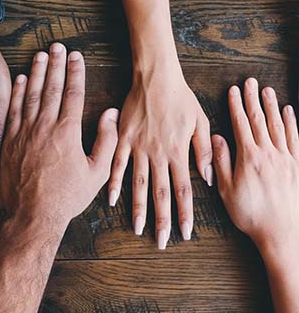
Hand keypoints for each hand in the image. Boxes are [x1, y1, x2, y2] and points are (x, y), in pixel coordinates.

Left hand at [0, 43, 118, 225]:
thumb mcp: (97, 172)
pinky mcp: (8, 141)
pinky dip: (17, 93)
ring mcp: (24, 133)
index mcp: (67, 132)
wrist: (33, 215)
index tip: (77, 56)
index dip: (75, 72)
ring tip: (40, 54)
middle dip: (56, 64)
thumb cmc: (67, 196)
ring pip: (31, 95)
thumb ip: (106, 140)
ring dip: (37, 72)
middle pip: (51, 88)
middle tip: (58, 46)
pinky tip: (21, 79)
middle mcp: (44, 127)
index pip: (72, 93)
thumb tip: (110, 113)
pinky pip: (13, 110)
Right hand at [108, 59, 212, 247]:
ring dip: (138, 208)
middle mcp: (158, 154)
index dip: (184, 213)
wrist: (156, 78)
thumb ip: (203, 151)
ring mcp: (138, 147)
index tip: (185, 232)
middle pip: (160, 193)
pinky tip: (112, 200)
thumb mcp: (200, 121)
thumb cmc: (181, 98)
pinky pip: (117, 164)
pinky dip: (114, 183)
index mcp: (178, 151)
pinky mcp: (123, 139)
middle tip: (161, 241)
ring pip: (138, 184)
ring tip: (138, 228)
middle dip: (162, 219)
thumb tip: (207, 177)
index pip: (183, 190)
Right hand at [212, 78, 298, 252]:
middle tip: (251, 82)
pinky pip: (295, 139)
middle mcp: (269, 153)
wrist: (283, 233)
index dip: (236, 105)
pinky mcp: (297, 166)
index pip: (241, 124)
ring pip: (278, 126)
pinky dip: (293, 124)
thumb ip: (221, 162)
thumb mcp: (227, 190)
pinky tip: (290, 113)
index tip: (234, 90)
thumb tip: (216, 138)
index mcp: (249, 157)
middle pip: (260, 120)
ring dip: (272, 106)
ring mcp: (286, 159)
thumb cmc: (251, 214)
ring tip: (268, 91)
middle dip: (253, 99)